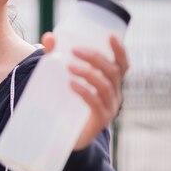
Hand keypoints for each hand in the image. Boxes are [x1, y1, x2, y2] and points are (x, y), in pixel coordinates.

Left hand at [40, 32, 129, 149]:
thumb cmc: (68, 101)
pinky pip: (96, 103)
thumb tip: (48, 37)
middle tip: (75, 51)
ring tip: (70, 67)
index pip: (122, 65)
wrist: (65, 134)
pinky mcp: (100, 120)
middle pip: (112, 72)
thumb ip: (55, 56)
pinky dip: (85, 92)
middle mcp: (115, 94)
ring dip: (89, 74)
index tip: (110, 36)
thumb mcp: (63, 76)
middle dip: (95, 58)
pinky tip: (72, 85)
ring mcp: (109, 108)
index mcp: (111, 83)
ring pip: (105, 86)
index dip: (119, 50)